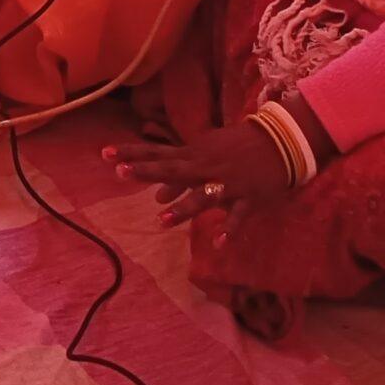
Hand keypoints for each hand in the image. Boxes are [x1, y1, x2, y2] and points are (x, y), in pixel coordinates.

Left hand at [108, 119, 300, 226]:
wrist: (280, 141)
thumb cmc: (237, 147)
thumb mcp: (207, 156)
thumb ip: (180, 176)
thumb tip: (156, 195)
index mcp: (194, 155)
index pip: (157, 152)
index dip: (132, 153)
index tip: (104, 154)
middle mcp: (206, 166)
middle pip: (172, 169)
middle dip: (147, 171)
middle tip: (120, 172)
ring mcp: (228, 182)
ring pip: (203, 196)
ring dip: (184, 208)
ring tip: (162, 220)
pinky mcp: (248, 197)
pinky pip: (237, 215)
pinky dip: (229, 228)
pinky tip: (218, 243)